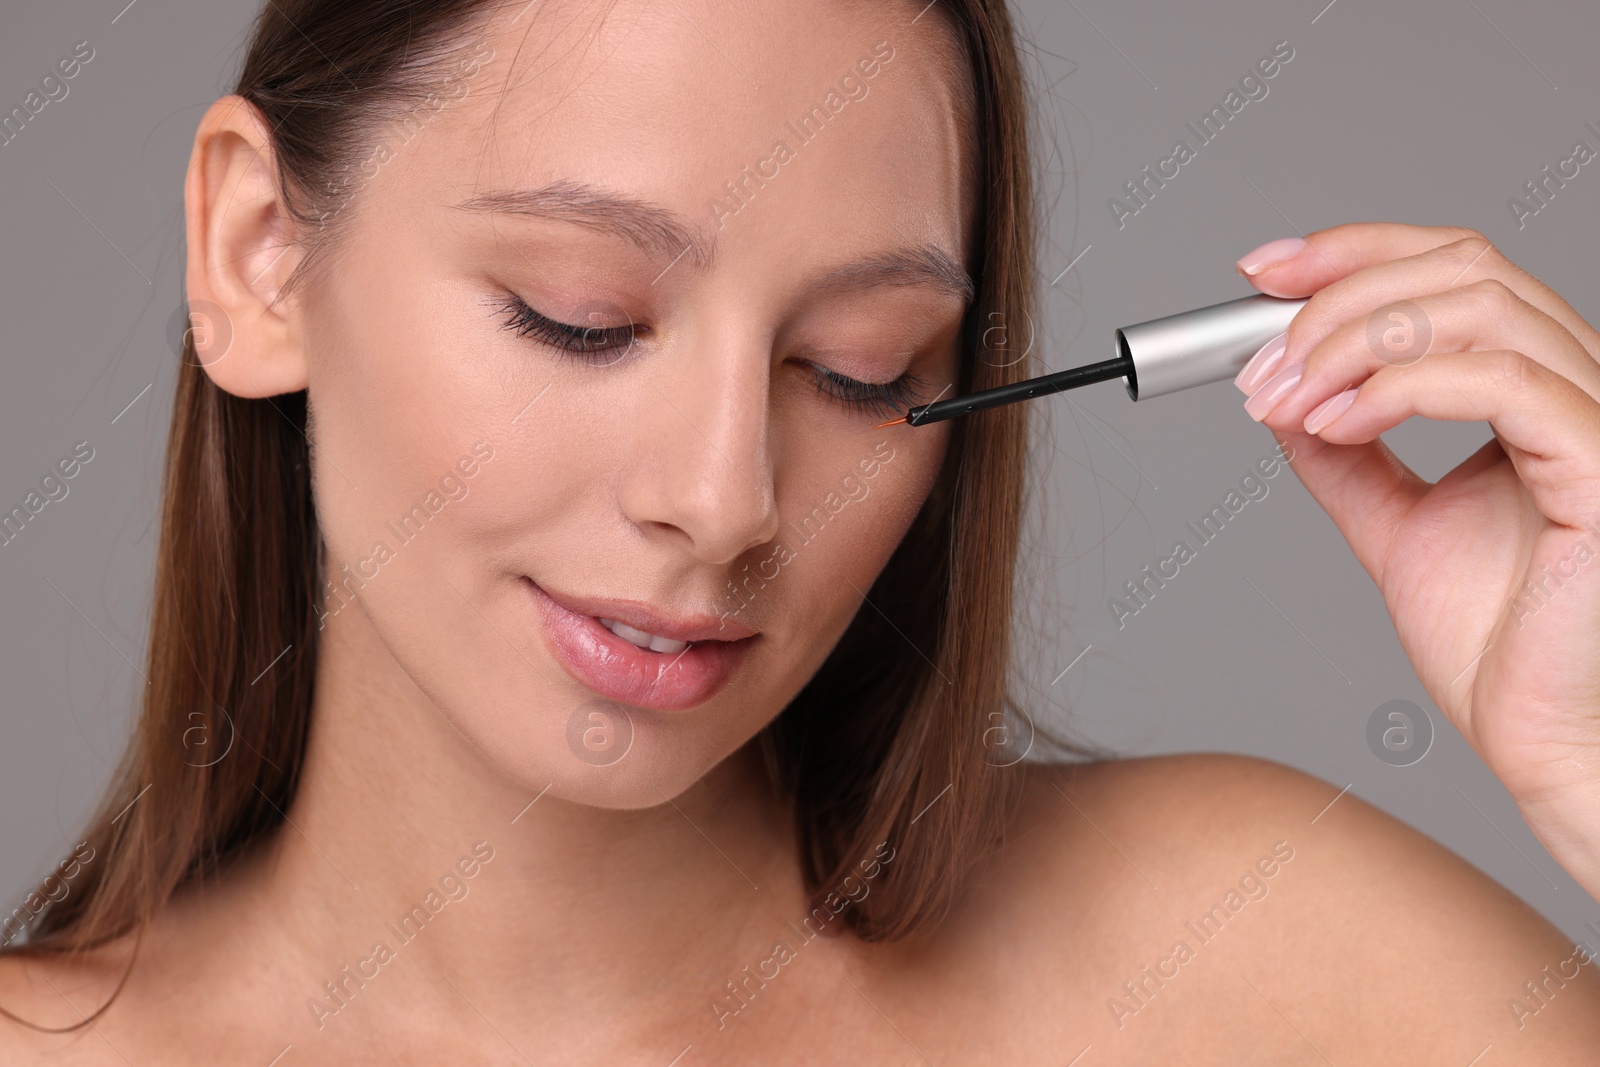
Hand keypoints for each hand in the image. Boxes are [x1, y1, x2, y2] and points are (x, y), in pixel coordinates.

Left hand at [1232, 222, 1599, 898]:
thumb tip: (1285, 397)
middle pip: (1460, 266)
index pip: (1454, 268)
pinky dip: (1397, 388)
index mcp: (1538, 390)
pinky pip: (1501, 380)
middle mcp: (1579, 385)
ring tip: (1286, 400)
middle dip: (1336, 297)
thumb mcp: (1395, 526)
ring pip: (1475, 305)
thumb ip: (1348, 458)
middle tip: (1258, 359)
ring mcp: (1599, 419)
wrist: (1537, 736)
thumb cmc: (1498, 646)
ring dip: (1352, 342)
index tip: (1260, 273)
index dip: (1353, 252)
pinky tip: (1334, 426)